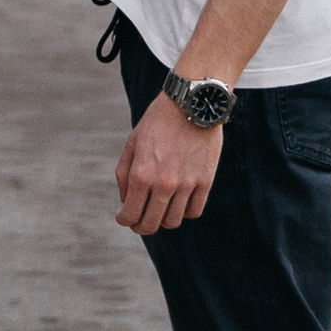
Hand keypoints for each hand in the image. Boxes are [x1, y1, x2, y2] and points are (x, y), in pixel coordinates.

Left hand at [113, 90, 223, 234]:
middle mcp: (164, 183)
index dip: (125, 221)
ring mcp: (187, 184)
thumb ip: (124, 175)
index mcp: (141, 174)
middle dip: (141, 226)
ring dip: (163, 219)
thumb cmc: (157, 122)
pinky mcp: (206, 181)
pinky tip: (179, 202)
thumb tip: (126, 202)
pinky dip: (185, 211)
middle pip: (151, 224)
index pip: (130, 215)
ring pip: (173, 221)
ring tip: (160, 210)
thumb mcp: (132, 144)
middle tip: (140, 222)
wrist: (191, 103)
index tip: (125, 218)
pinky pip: (194, 211)